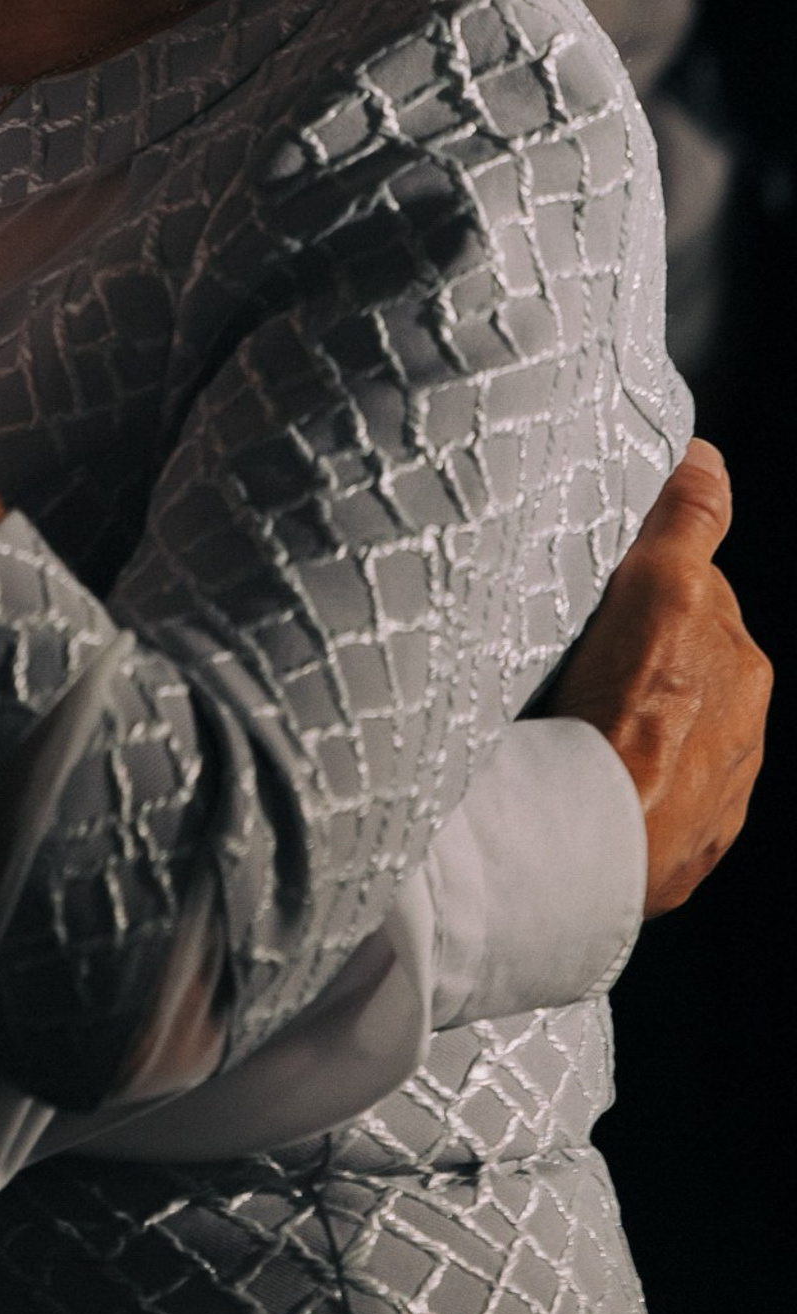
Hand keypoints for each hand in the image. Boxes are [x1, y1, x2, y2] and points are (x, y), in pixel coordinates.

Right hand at [549, 441, 770, 915]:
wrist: (591, 840)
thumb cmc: (621, 715)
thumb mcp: (658, 588)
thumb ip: (688, 520)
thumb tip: (706, 459)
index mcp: (741, 666)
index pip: (693, 606)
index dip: (644, 594)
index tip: (603, 603)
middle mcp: (743, 732)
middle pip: (682, 673)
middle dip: (641, 666)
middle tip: (575, 665)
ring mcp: (715, 799)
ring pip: (667, 742)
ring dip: (631, 732)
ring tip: (570, 729)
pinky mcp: (681, 855)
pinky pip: (651, 810)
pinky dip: (622, 794)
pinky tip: (581, 782)